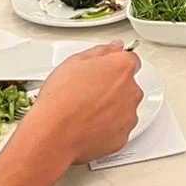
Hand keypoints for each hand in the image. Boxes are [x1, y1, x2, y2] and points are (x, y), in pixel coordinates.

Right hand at [25, 41, 141, 166]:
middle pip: (128, 86)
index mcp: (122, 68)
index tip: (106, 69)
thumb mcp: (75, 62)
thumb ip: (101, 51)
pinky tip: (89, 125)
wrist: (54, 134)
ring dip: (112, 108)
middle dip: (113, 88)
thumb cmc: (61, 99)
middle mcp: (131, 92)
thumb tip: (114, 47)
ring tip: (86, 111)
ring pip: (125, 108)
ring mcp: (128, 116)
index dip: (115, 64)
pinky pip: (119, 129)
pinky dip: (108, 128)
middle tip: (89, 92)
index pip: (130, 60)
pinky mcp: (122, 137)